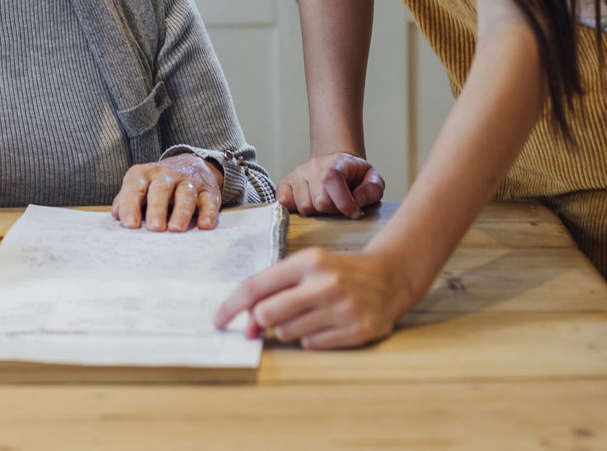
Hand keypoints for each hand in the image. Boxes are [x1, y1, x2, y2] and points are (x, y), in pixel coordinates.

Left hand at [112, 154, 222, 231]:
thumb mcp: (140, 186)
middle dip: (157, 208)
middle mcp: (166, 175)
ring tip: (176, 229)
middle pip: (161, 189)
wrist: (191, 164)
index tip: (129, 224)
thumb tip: (116, 214)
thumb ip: (127, 199)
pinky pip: (209, 200)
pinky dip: (208, 213)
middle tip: (155, 228)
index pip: (134, 187)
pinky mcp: (208, 190)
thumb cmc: (158, 184)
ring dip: (181, 212)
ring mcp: (188, 181)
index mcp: (144, 174)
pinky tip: (204, 225)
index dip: (130, 205)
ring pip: (185, 194)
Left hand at [214, 247, 418, 348]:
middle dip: (261, 322)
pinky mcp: (357, 331)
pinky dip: (311, 339)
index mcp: (308, 262)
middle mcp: (325, 283)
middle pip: (267, 315)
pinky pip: (311, 345)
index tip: (217, 320)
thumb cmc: (337, 272)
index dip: (231, 306)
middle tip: (268, 321)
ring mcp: (342, 309)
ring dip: (289, 329)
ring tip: (310, 315)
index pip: (257, 286)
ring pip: (288, 333)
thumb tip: (246, 323)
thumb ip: (275, 289)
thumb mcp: (307, 267)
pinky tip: (326, 324)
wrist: (389, 278)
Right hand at [277, 153, 384, 217]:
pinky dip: (294, 209)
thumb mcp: (372, 178)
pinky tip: (308, 204)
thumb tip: (357, 201)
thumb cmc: (354, 176)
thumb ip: (372, 189)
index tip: (353, 213)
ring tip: (323, 204)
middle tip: (338, 206)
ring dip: (316, 212)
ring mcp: (298, 174)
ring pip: (303, 206)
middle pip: (319, 200)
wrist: (334, 164)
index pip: (331, 179)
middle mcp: (314, 166)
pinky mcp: (286, 183)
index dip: (343, 202)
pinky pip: (284, 202)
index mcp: (336, 163)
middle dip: (332, 210)